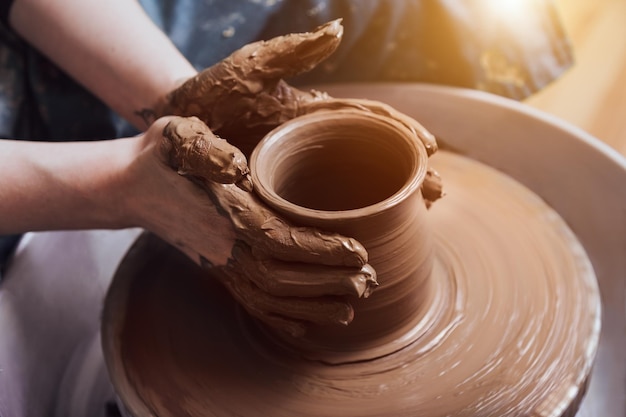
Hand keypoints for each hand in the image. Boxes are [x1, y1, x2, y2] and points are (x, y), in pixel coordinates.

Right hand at [131, 116, 376, 336]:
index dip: (322, 250)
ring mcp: (220, 264)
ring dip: (313, 305)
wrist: (131, 186)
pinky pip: (251, 302)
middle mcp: (224, 247)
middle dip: (328, 283)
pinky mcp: (219, 271)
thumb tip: (236, 167)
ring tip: (351, 307)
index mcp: (225, 214)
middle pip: (283, 277)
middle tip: (369, 281)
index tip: (359, 251)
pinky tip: (307, 325)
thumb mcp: (178, 135)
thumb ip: (204, 148)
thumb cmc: (163, 156)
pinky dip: (281, 318)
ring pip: (271, 296)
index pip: (281, 240)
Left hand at [156, 19, 442, 204]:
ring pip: (352, 193)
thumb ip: (292, 51)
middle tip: (438, 194)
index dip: (401, 134)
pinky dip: (344, 228)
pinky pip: (318, 216)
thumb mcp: (250, 68)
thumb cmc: (212, 92)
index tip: (431, 150)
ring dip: (387, 206)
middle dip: (408, 177)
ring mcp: (298, 174)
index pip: (370, 123)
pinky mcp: (279, 198)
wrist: (176, 121)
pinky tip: (360, 244)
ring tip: (415, 221)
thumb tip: (338, 29)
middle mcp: (315, 147)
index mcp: (315, 116)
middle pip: (372, 162)